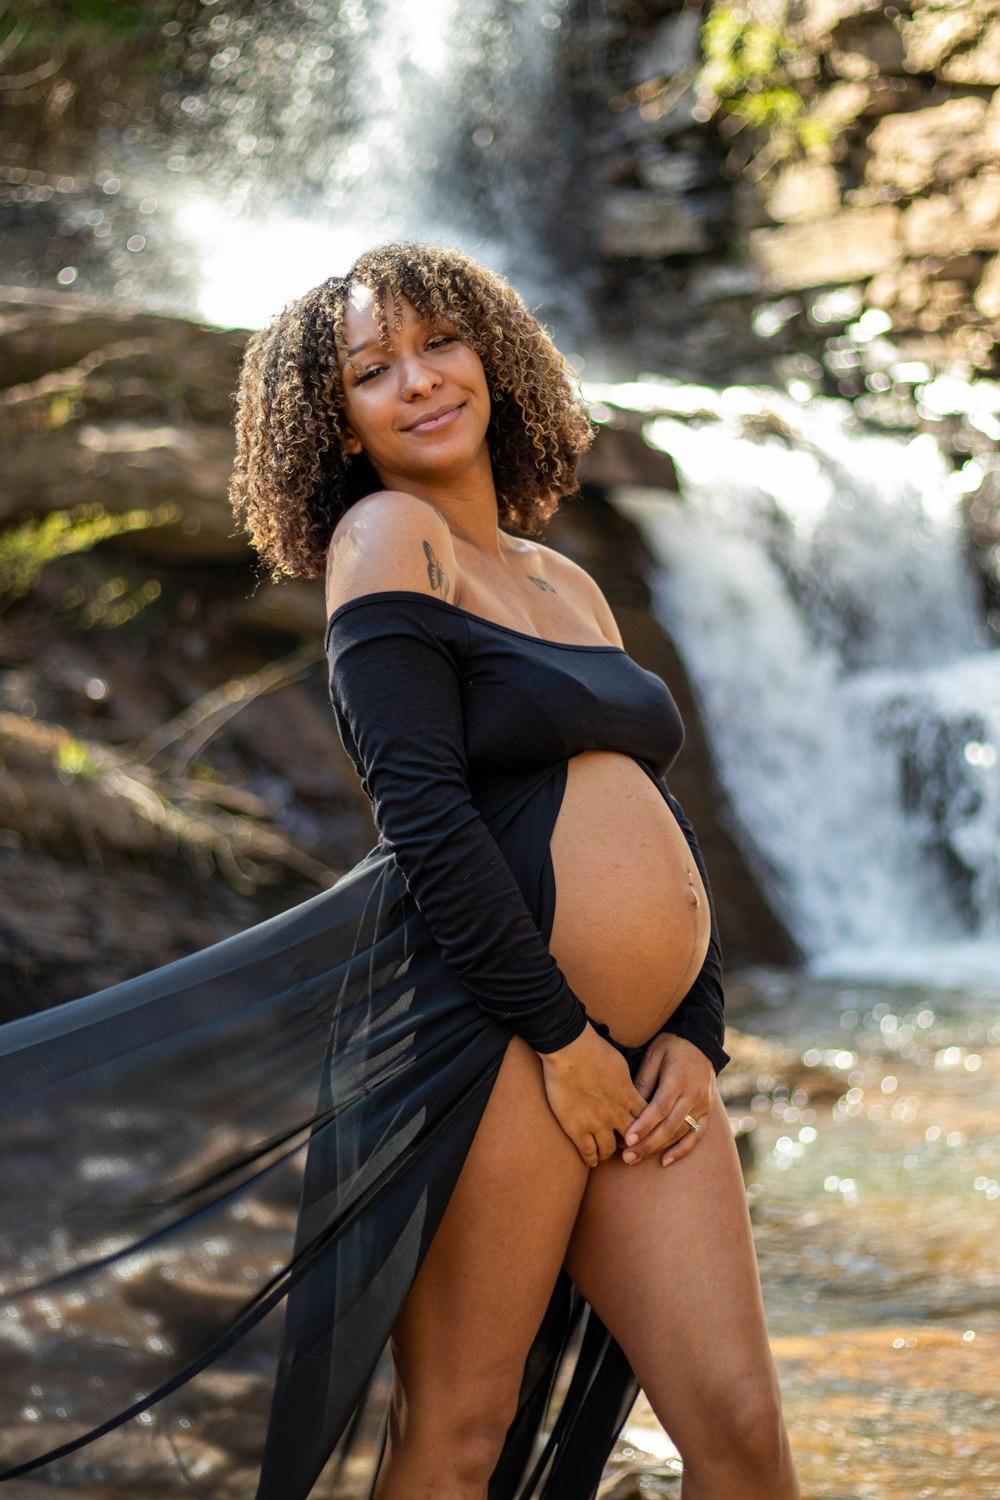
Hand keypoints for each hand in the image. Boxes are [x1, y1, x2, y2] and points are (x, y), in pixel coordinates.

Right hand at [541, 1024, 648, 1168]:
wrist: (570, 1050)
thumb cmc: (593, 1049)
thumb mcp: (619, 1063)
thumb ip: (625, 1080)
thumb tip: (627, 1085)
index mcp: (629, 1096)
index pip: (646, 1120)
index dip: (645, 1129)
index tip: (641, 1132)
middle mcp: (617, 1113)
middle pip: (632, 1139)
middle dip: (632, 1146)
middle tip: (628, 1150)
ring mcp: (597, 1123)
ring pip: (610, 1150)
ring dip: (609, 1154)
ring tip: (605, 1156)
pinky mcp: (577, 1128)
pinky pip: (588, 1151)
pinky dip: (591, 1159)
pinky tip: (590, 1162)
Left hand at [621, 1033, 715, 1166]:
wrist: (700, 1042)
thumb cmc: (671, 1047)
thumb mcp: (653, 1056)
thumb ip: (643, 1082)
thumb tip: (626, 1107)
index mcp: (679, 1079)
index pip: (660, 1107)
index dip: (644, 1125)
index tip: (627, 1139)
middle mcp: (694, 1094)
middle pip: (670, 1125)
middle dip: (647, 1144)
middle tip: (626, 1156)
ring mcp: (703, 1105)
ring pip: (681, 1133)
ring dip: (659, 1149)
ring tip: (636, 1159)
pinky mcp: (707, 1111)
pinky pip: (696, 1135)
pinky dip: (681, 1150)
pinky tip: (665, 1161)